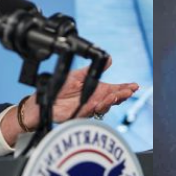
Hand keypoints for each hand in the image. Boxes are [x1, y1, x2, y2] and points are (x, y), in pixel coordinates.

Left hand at [2, 62, 138, 144]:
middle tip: (128, 92)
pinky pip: (88, 112)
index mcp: (96, 91)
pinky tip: (101, 102)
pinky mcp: (77, 116)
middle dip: (121, 96)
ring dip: (110, 101)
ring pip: (103, 107)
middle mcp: (94, 101)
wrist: (42, 101)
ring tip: (116, 96)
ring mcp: (87, 109)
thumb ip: (92, 69)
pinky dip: (95, 107)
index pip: (114, 90)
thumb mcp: (77, 75)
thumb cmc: (58, 89)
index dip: (124, 88)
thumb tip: (109, 59)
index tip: (134, 86)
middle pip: (112, 100)